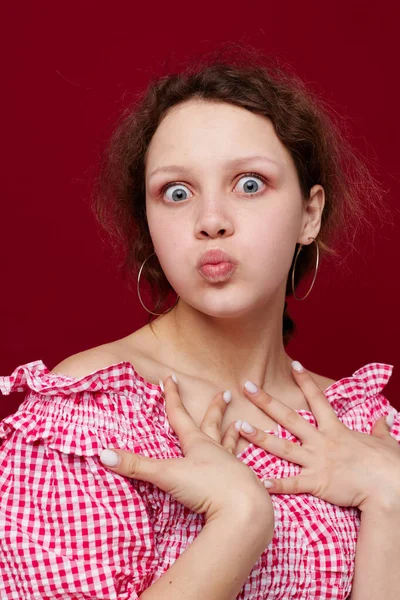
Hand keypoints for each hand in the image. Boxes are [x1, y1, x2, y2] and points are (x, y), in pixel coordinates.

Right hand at [99, 376, 273, 526]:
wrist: (244, 510)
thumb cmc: (207, 487)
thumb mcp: (167, 475)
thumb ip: (136, 466)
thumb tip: (103, 454)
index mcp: (197, 443)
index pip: (180, 415)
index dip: (172, 396)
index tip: (170, 378)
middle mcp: (217, 451)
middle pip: (213, 424)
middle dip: (215, 408)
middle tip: (225, 393)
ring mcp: (232, 468)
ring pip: (231, 445)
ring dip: (233, 435)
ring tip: (241, 425)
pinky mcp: (243, 486)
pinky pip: (242, 471)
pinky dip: (243, 466)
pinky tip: (248, 468)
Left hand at [235, 363, 399, 511]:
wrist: (389, 485)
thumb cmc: (389, 463)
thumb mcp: (385, 441)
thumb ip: (380, 429)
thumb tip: (385, 418)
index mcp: (336, 429)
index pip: (318, 399)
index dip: (305, 381)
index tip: (293, 364)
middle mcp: (321, 441)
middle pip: (288, 417)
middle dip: (266, 401)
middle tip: (247, 386)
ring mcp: (317, 461)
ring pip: (282, 447)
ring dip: (260, 437)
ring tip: (240, 427)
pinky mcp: (316, 482)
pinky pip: (292, 484)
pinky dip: (275, 484)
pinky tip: (258, 481)